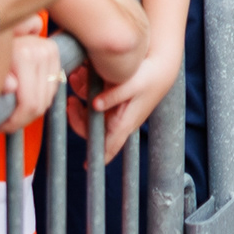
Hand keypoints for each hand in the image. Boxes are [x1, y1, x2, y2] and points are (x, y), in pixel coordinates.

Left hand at [3, 31, 62, 134]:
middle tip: (5, 125)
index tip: (0, 126)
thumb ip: (0, 80)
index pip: (29, 103)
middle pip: (40, 104)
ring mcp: (52, 52)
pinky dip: (40, 100)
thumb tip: (11, 87)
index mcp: (26, 55)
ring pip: (48, 99)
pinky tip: (24, 103)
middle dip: (22, 120)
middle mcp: (43, 52)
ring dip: (31, 112)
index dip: (15, 122)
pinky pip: (52, 89)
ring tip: (12, 115)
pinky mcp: (55, 54)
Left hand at [73, 41, 178, 155]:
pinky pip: (96, 103)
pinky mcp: (116, 103)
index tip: (87, 166)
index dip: (99, 157)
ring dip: (79, 104)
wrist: (163, 66)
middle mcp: (119, 122)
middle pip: (93, 129)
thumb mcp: (132, 84)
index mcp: (125, 123)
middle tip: (70, 102)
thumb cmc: (150, 77)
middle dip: (77, 118)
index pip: (110, 146)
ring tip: (75, 82)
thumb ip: (114, 95)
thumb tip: (94, 106)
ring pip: (91, 115)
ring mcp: (117, 113)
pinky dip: (87, 92)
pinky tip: (82, 77)